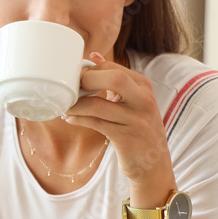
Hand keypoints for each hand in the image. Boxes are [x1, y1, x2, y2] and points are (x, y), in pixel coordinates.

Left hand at [62, 52, 172, 185]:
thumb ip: (116, 79)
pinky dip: (78, 119)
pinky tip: (69, 119)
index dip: (90, 70)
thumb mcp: (133, 100)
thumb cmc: (137, 127)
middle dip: (86, 80)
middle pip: (113, 79)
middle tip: (70, 88)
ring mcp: (135, 119)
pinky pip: (95, 123)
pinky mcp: (125, 137)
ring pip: (98, 105)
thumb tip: (93, 56)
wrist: (153, 162)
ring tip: (64, 106)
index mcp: (143, 86)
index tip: (74, 76)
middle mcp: (143, 99)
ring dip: (75, 105)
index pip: (113, 67)